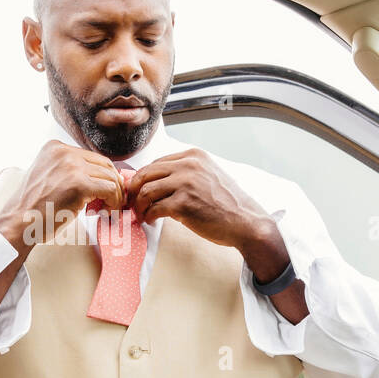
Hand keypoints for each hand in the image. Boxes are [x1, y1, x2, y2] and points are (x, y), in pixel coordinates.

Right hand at [0, 140, 125, 249]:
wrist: (18, 223)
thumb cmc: (32, 208)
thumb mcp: (48, 177)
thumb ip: (69, 172)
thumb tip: (100, 177)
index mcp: (55, 147)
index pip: (91, 157)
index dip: (102, 175)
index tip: (103, 191)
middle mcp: (64, 152)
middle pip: (104, 164)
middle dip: (112, 183)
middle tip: (110, 201)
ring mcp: (72, 167)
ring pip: (110, 177)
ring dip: (114, 195)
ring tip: (107, 209)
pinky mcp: (80, 185)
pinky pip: (110, 189)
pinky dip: (113, 202)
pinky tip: (107, 211)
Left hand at [124, 148, 274, 253]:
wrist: (246, 222)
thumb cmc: (226, 203)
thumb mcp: (207, 176)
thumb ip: (184, 174)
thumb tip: (154, 181)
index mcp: (193, 155)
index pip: (156, 163)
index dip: (143, 179)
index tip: (138, 191)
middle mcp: (189, 165)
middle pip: (146, 174)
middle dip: (135, 190)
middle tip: (133, 204)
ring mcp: (186, 183)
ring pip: (146, 191)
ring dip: (139, 206)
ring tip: (142, 215)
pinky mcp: (183, 203)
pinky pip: (154, 208)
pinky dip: (148, 216)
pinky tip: (151, 221)